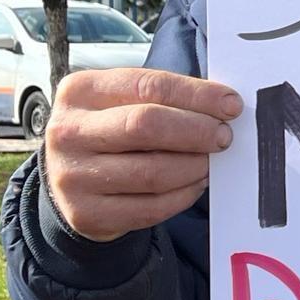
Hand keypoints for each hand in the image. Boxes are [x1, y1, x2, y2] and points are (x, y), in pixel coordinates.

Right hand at [44, 68, 242, 242]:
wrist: (76, 180)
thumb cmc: (114, 131)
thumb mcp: (125, 101)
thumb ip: (166, 98)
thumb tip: (225, 105)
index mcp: (80, 91)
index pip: (149, 85)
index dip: (197, 95)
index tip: (231, 104)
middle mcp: (68, 132)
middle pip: (146, 125)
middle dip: (197, 130)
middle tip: (224, 136)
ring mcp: (72, 176)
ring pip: (153, 172)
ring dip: (195, 166)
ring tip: (211, 161)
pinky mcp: (86, 213)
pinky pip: (152, 207)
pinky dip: (184, 194)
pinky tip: (195, 183)